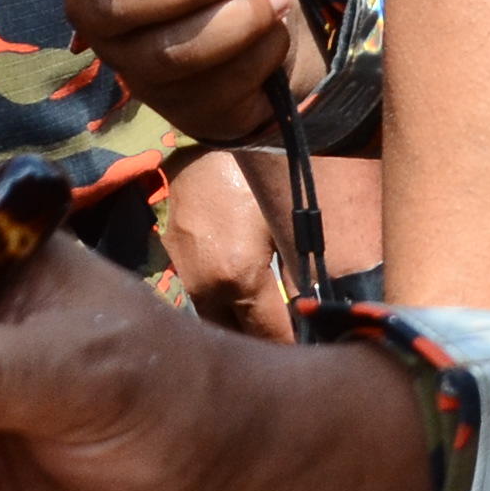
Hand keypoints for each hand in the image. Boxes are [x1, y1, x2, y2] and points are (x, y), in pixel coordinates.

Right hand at [158, 152, 299, 343]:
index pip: (272, 339)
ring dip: (240, 328)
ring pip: (214, 322)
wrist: (212, 132)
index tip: (316, 358)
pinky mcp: (171, 256)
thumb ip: (302, 276)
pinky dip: (223, 305)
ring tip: (271, 327)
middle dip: (266, 347)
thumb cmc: (261, 173)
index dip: (297, 351)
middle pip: (237, 340)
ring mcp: (181, 272)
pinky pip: (200, 296)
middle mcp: (203, 286)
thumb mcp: (291, 224)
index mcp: (237, 279)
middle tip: (298, 345)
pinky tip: (242, 300)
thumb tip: (318, 312)